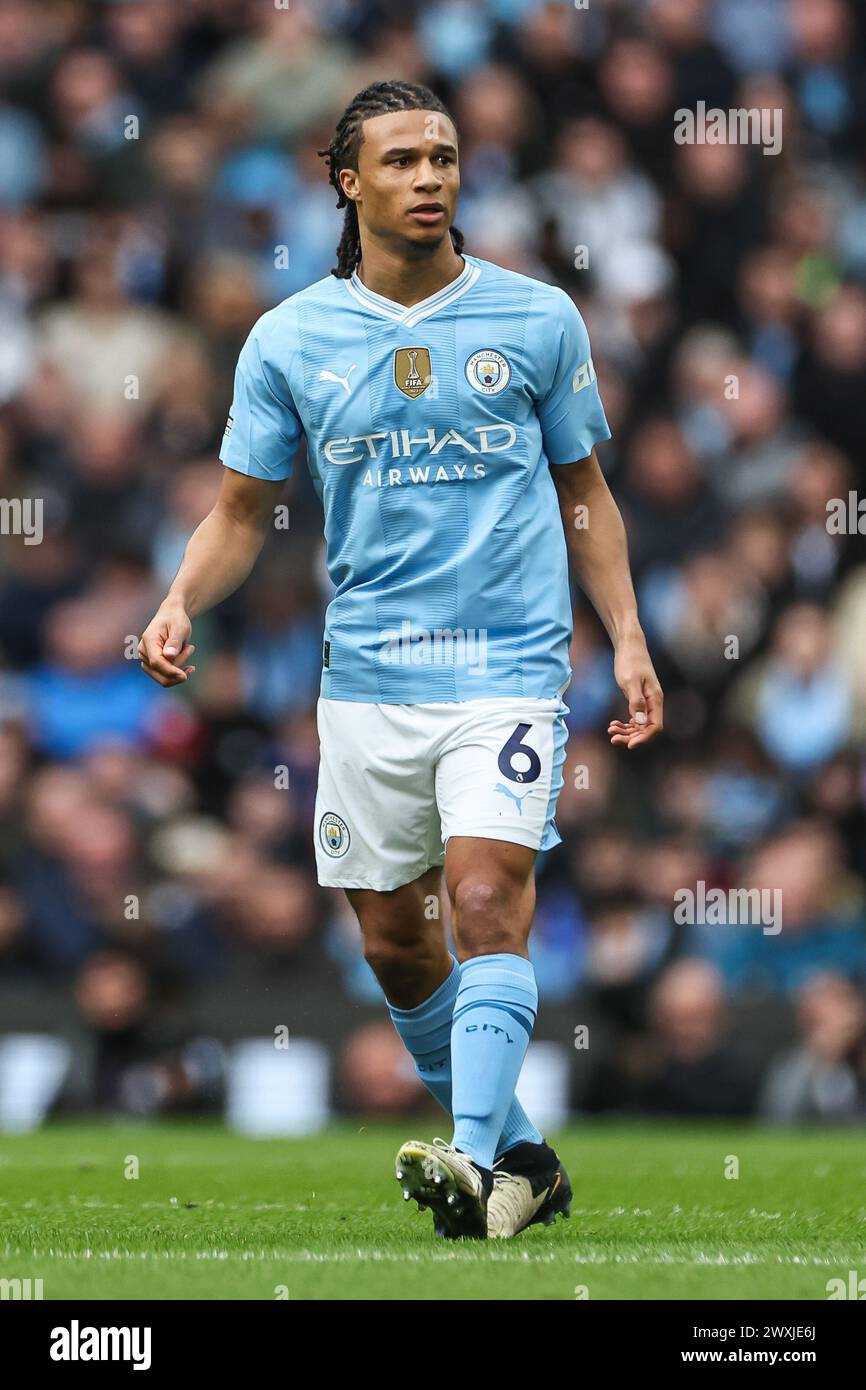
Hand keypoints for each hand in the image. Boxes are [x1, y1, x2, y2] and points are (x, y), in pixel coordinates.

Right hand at [138, 602, 195, 686]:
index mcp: (148, 640)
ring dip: (179, 667)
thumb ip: (174, 642)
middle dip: (178, 667)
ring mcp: (146, 659)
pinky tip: (188, 664)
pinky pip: (165, 676)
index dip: (170, 671)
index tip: (185, 676)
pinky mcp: (151, 664)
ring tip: (188, 648)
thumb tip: (169, 656)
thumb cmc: (176, 620)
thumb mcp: (180, 627)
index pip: (156, 662)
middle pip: (159, 673)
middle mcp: (143, 652)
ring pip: (163, 677)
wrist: (171, 616)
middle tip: (191, 648)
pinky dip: (178, 672)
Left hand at [608, 630, 663, 748]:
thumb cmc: (630, 661)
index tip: (629, 745)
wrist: (629, 646)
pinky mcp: (638, 699)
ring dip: (626, 731)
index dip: (643, 738)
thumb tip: (640, 722)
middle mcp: (653, 702)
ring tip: (610, 730)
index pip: (654, 726)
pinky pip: (635, 717)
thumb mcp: (630, 682)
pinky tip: (613, 724)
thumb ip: (636, 702)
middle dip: (631, 736)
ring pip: (639, 725)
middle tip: (613, 738)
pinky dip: (625, 724)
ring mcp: (646, 701)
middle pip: (646, 728)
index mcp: (655, 699)